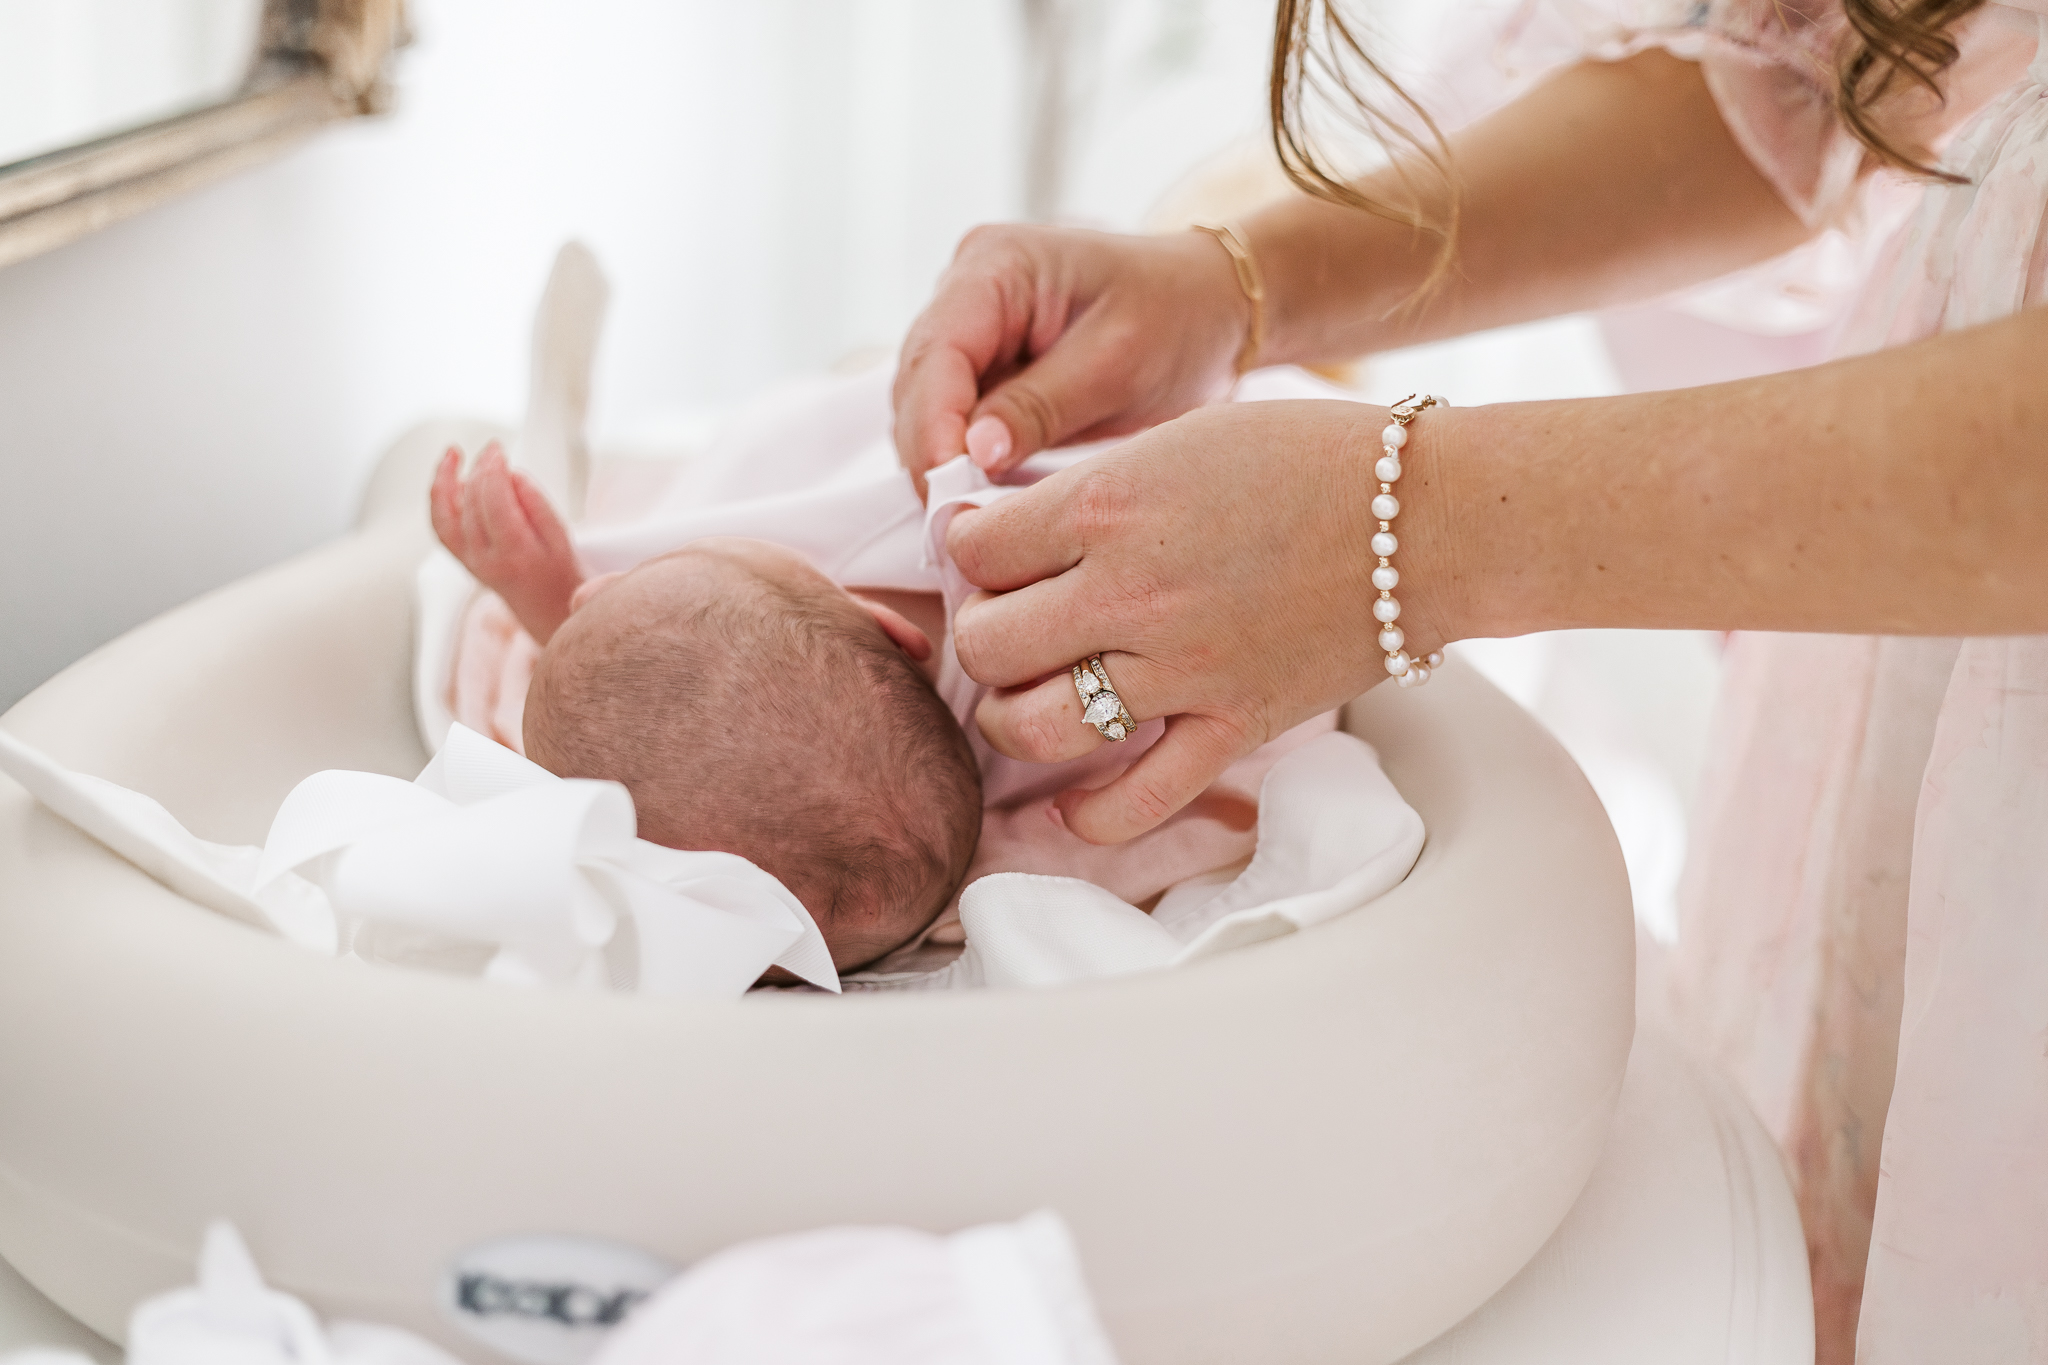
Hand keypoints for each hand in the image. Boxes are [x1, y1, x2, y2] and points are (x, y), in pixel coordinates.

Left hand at [429, 442, 584, 644]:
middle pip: (470, 502)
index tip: (499, 451)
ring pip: (446, 513)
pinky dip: (437, 499)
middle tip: (493, 450)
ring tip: (453, 455)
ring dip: (446, 479)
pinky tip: (447, 478)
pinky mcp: (461, 559)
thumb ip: (535, 502)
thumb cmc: (559, 570)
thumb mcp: (560, 535)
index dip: (492, 470)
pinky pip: (440, 526)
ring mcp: (469, 561)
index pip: (493, 501)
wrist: (547, 607)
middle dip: (479, 469)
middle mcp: (485, 559)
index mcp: (515, 553)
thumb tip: (509, 474)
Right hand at [893, 224, 1251, 496]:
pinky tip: (979, 499)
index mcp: (997, 264)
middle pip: (917, 380)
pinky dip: (958, 460)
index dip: (933, 423)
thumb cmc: (1177, 320)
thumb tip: (972, 453)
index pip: (937, 350)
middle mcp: (967, 288)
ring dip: (938, 461)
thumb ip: (1040, 406)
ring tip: (966, 519)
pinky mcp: (983, 366)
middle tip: (953, 523)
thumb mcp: (1116, 364)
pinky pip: (951, 418)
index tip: (946, 488)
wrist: (1212, 311)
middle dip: (930, 451)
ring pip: (923, 405)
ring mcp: (970, 328)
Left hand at [946, 400, 1463, 843]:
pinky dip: (1090, 817)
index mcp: (1109, 507)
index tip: (990, 553)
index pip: (976, 551)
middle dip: (983, 635)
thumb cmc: (1309, 457)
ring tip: (1029, 697)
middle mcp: (1132, 593)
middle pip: (987, 645)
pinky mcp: (1233, 727)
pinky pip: (1137, 801)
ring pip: (1036, 727)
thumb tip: (1001, 528)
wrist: (1432, 517)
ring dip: (1012, 719)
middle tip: (1010, 623)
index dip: (968, 551)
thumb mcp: (1180, 437)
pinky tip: (1072, 805)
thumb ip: (1088, 487)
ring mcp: (1182, 670)